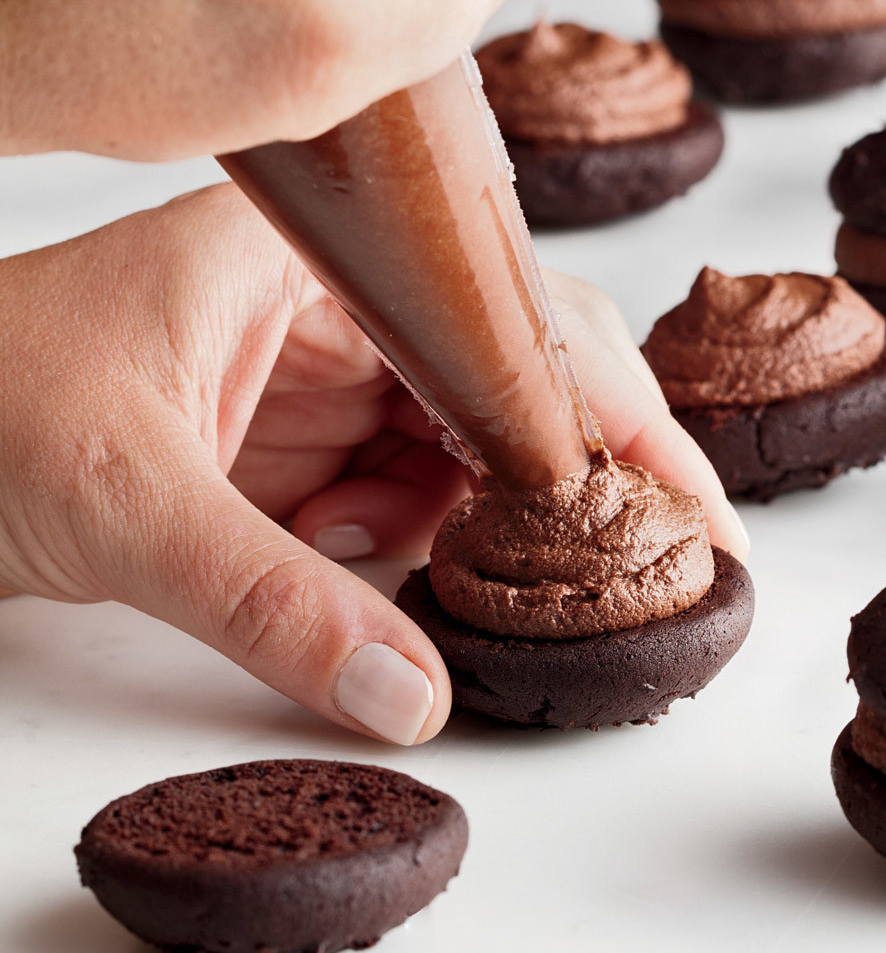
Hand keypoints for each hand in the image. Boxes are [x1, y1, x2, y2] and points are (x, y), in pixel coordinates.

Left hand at [0, 184, 746, 742]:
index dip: (611, 413)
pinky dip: (406, 532)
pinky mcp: (306, 426)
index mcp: (313, 256)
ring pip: (466, 431)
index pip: (506, 320)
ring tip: (396, 550)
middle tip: (639, 557)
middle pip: (512, 368)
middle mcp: (339, 299)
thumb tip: (412, 696)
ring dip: (468, 510)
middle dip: (565, 466)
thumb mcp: (125, 505)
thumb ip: (274, 606)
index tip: (692, 505)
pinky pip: (408, 477)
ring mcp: (325, 362)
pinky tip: (344, 549)